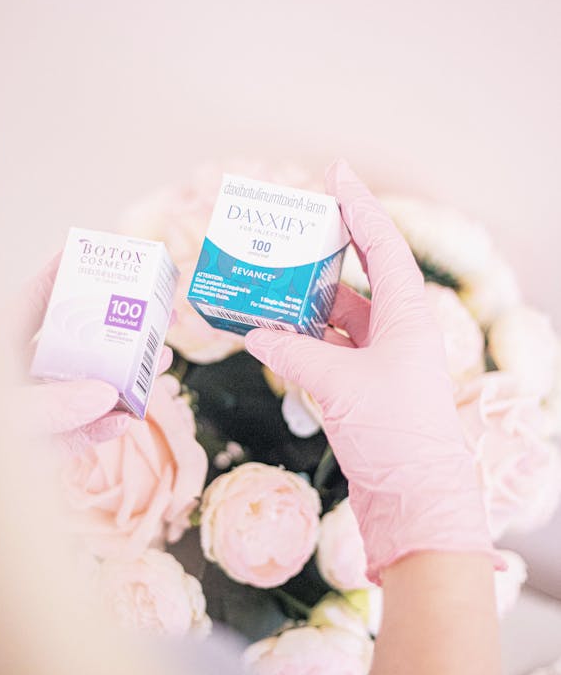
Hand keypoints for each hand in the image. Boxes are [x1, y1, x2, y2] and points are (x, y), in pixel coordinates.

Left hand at [11, 253, 172, 443]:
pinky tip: (126, 420)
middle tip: (156, 318)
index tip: (102, 254)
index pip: (34, 299)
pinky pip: (76, 435)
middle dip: (116, 332)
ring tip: (160, 366)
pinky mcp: (38, 447)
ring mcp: (30, 409)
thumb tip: (104, 395)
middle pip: (73, 343)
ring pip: (83, 389)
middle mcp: (15, 373)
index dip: (66, 274)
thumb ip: (48, 405)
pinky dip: (102, 430)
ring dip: (122, 382)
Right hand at [245, 159, 499, 582]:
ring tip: (269, 285)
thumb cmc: (393, 434)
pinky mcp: (368, 390)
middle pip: (360, 275)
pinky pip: (332, 350)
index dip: (358, 205)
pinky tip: (275, 338)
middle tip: (290, 230)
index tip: (335, 172)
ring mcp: (384, 361)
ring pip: (341, 315)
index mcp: (406, 315)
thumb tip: (258, 334)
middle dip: (326, 252)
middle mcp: (398, 331)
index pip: (381, 243)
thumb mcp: (337, 385)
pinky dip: (305, 341)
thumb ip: (292, 353)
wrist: (416, 502)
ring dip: (307, 303)